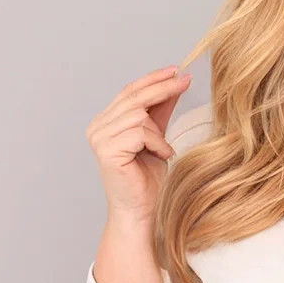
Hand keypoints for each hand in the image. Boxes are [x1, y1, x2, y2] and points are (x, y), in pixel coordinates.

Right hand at [85, 65, 191, 225]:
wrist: (143, 213)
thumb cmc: (149, 181)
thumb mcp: (158, 138)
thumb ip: (160, 112)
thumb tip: (175, 82)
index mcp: (106, 122)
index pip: (129, 91)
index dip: (152, 79)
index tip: (176, 70)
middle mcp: (98, 127)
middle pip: (133, 97)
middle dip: (162, 87)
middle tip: (185, 80)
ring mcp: (99, 138)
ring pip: (138, 115)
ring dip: (158, 131)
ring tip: (164, 150)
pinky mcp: (106, 150)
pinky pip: (139, 133)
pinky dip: (157, 143)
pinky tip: (162, 156)